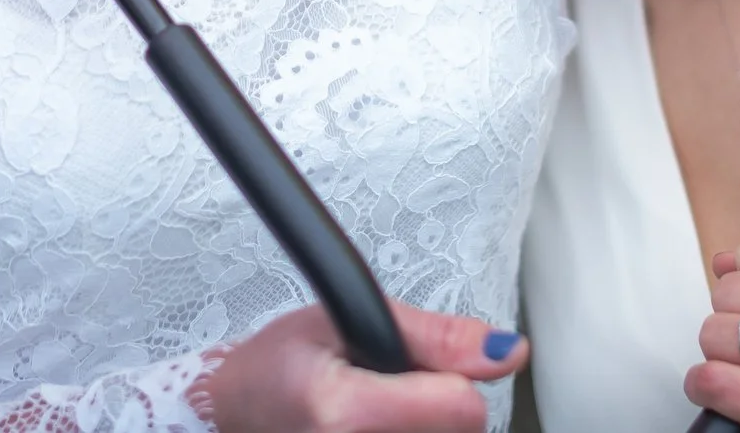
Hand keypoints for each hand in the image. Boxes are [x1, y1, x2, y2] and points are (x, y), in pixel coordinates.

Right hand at [202, 299, 526, 432]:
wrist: (232, 414)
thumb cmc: (280, 365)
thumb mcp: (349, 318)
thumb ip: (435, 337)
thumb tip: (507, 350)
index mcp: (347, 414)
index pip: (464, 409)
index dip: (454, 379)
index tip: (415, 369)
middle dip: (440, 408)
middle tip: (389, 390)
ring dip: (427, 427)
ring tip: (383, 413)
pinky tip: (385, 430)